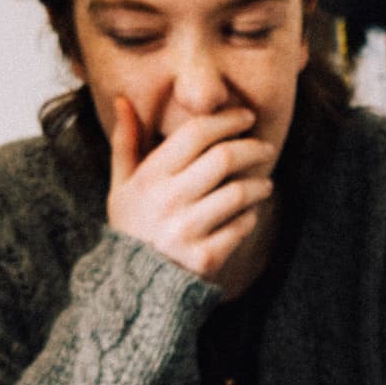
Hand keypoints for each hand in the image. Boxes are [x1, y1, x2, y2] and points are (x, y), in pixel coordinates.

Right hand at [107, 96, 275, 291]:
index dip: (226, 120)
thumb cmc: (132, 227)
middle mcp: (168, 201)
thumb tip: (122, 100)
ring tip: (264, 184)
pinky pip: (239, 228)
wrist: (134, 285)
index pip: (196, 134)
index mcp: (150, 177)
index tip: (245, 117)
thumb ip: (125, 142)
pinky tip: (250, 214)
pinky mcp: (204, 258)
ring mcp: (187, 231)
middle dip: (251, 148)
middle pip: (223, 158)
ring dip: (258, 185)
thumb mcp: (121, 185)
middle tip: (264, 148)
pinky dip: (250, 218)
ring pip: (237, 193)